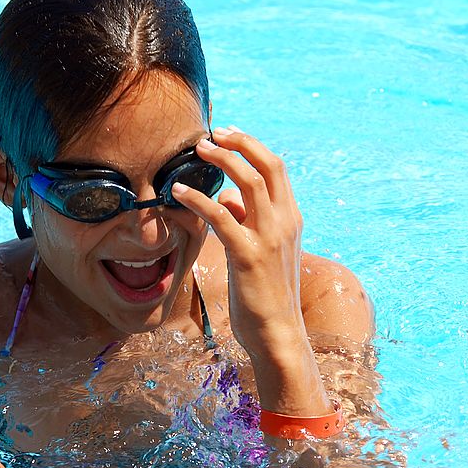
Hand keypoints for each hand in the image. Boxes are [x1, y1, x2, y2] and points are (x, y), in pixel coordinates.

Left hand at [171, 125, 329, 414]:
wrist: (278, 334)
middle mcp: (285, 222)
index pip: (276, 168)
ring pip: (249, 182)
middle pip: (267, 165)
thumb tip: (229, 200)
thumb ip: (249, 223)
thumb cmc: (266, 295)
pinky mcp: (249, 255)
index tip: (228, 134)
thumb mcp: (261, 253)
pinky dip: (198, 199)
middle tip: (212, 134)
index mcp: (291, 219)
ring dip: (221, 160)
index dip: (251, 146)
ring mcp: (269, 237)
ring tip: (197, 150)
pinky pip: (221, 216)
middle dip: (239, 143)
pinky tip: (177, 193)